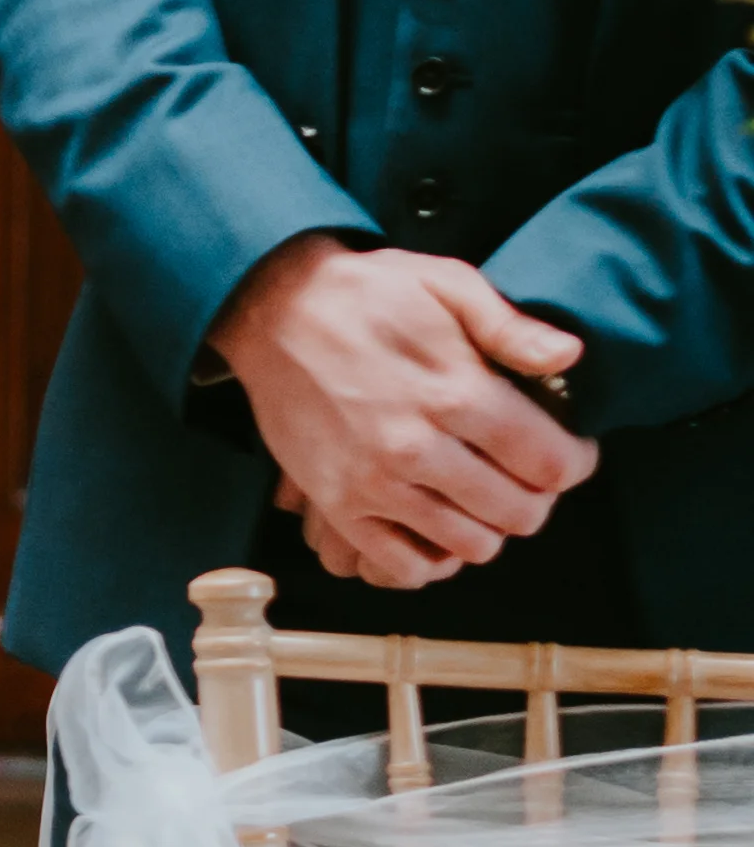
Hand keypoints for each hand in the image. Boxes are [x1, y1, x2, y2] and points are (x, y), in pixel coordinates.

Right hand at [210, 235, 594, 589]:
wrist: (270, 310)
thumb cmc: (366, 293)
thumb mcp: (444, 281)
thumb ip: (509, 324)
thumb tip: (570, 357)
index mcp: (454, 393)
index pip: (551, 464)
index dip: (576, 463)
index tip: (569, 450)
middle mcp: (416, 447)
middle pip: (519, 513)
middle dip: (537, 496)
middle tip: (523, 473)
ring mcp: (373, 483)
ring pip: (471, 545)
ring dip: (488, 527)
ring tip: (480, 496)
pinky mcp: (337, 503)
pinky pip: (403, 565)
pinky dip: (431, 559)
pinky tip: (434, 524)